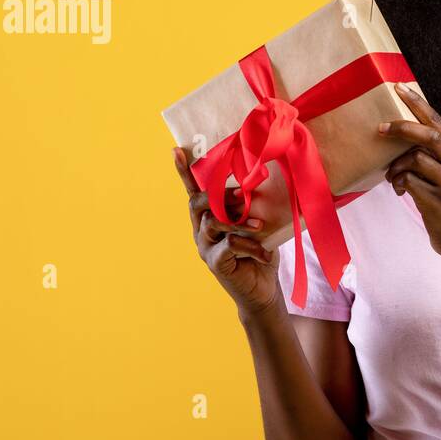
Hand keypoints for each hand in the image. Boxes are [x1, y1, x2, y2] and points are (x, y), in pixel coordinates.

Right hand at [173, 146, 283, 316]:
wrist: (263, 289)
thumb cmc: (260, 252)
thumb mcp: (258, 225)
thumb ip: (252, 209)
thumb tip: (262, 185)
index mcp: (208, 217)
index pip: (194, 191)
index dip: (184, 172)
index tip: (176, 150)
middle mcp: (201, 229)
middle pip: (198, 203)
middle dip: (220, 194)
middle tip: (243, 194)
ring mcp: (205, 246)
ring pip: (214, 222)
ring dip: (239, 221)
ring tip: (259, 226)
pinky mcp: (215, 262)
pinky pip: (229, 244)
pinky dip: (249, 245)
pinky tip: (264, 254)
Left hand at [380, 83, 440, 263]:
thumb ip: (434, 156)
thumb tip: (402, 137)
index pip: (438, 121)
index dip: (417, 104)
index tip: (398, 87)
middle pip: (428, 135)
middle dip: (401, 128)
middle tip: (379, 129)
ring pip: (415, 159)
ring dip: (397, 167)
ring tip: (393, 178)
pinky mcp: (439, 201)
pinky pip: (410, 182)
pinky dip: (401, 185)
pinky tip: (403, 193)